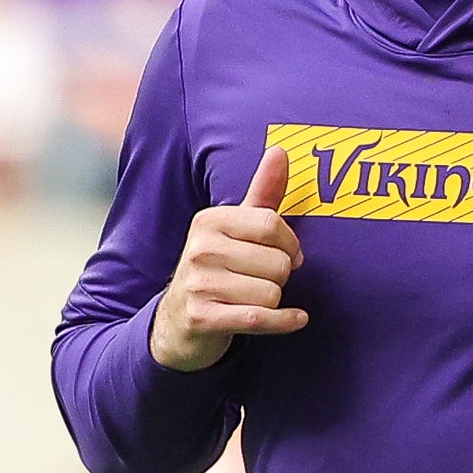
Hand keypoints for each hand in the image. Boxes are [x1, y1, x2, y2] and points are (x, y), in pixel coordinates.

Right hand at [151, 146, 307, 372]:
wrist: (178, 322)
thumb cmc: (216, 270)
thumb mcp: (235, 229)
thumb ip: (262, 193)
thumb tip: (279, 151)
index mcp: (209, 221)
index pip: (271, 224)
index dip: (290, 244)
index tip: (289, 254)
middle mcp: (200, 249)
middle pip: (278, 263)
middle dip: (280, 276)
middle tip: (262, 280)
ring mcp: (198, 284)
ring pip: (272, 293)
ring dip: (274, 301)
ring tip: (253, 299)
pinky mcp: (202, 318)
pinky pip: (260, 319)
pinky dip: (285, 321)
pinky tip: (295, 318)